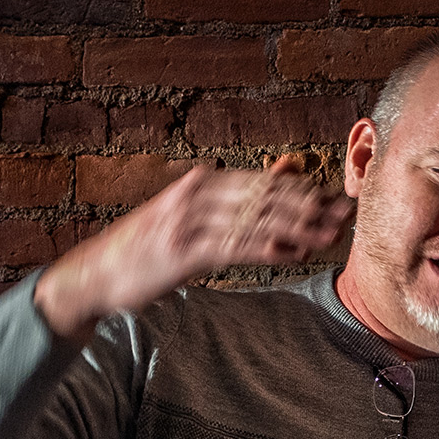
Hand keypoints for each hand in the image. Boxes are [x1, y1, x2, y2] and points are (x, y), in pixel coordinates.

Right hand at [35, 155, 353, 344]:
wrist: (96, 273)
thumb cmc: (149, 243)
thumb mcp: (191, 210)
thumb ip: (238, 191)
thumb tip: (285, 166)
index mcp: (200, 183)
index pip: (260, 181)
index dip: (301, 190)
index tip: (335, 198)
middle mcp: (194, 196)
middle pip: (262, 197)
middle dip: (307, 207)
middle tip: (343, 215)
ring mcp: (186, 224)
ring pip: (252, 222)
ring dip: (294, 230)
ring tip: (327, 237)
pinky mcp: (181, 254)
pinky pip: (230, 249)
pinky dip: (263, 251)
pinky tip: (289, 255)